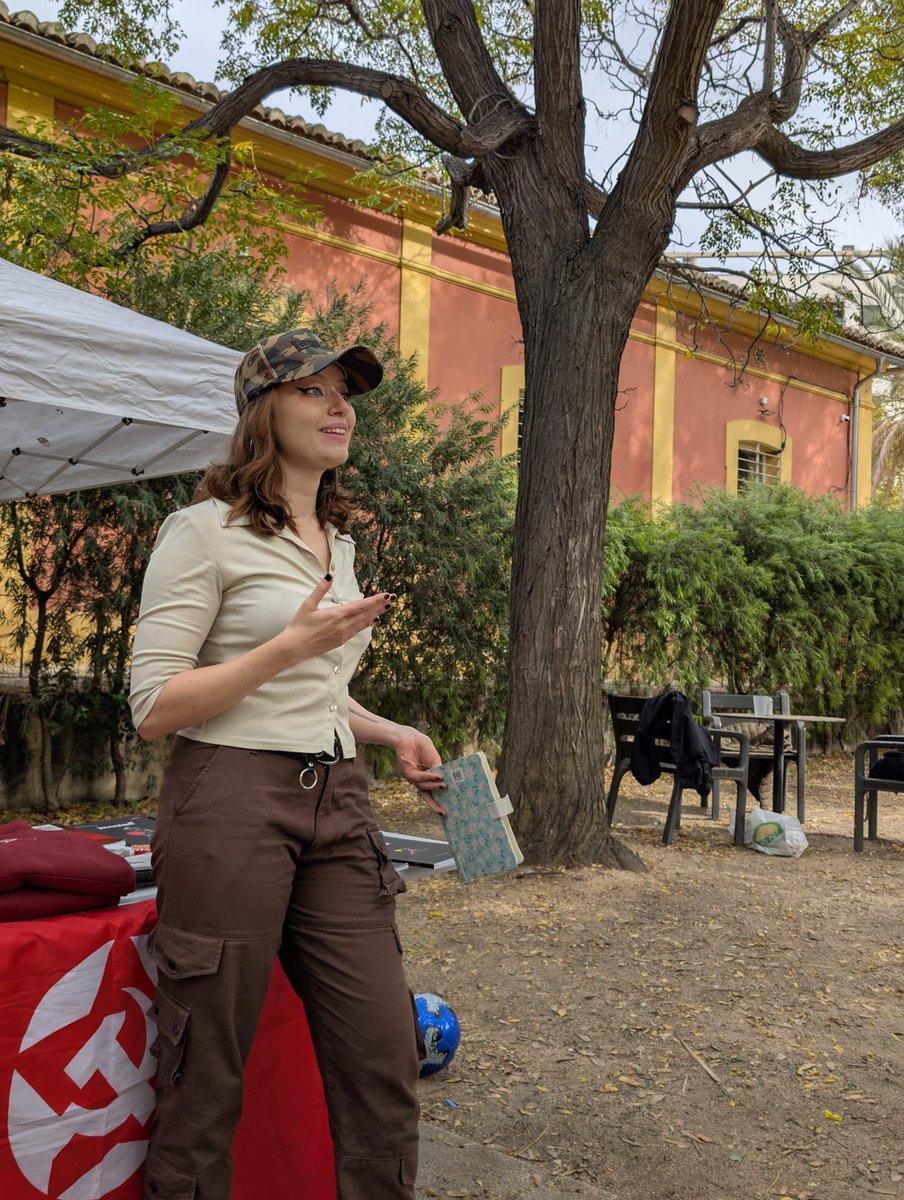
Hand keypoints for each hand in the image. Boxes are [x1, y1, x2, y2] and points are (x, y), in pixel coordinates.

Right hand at [277, 576, 392, 664]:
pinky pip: (357, 631)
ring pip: (364, 623)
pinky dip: (366, 624)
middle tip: (392, 599)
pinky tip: (372, 621)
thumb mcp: (308, 605)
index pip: (361, 606)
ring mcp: (343, 635)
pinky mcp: (341, 641)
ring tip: (386, 608)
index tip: (385, 595)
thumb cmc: (299, 626)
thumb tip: (329, 576)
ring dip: (375, 614)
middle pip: (366, 614)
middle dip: (379, 606)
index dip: (375, 600)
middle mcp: (344, 625)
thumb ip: (320, 590)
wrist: (294, 648)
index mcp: (337, 615)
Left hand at [394, 728, 446, 815]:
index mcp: (428, 779)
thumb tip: (446, 781)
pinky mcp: (408, 773)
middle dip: (435, 805)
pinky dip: (428, 777)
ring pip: (424, 787)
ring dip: (434, 787)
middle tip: (443, 812)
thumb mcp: (436, 760)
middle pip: (427, 796)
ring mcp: (414, 778)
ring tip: (444, 786)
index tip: (447, 810)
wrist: (410, 738)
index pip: (433, 793)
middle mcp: (420, 781)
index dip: (440, 801)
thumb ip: (439, 770)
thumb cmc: (423, 747)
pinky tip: (437, 776)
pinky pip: (419, 777)